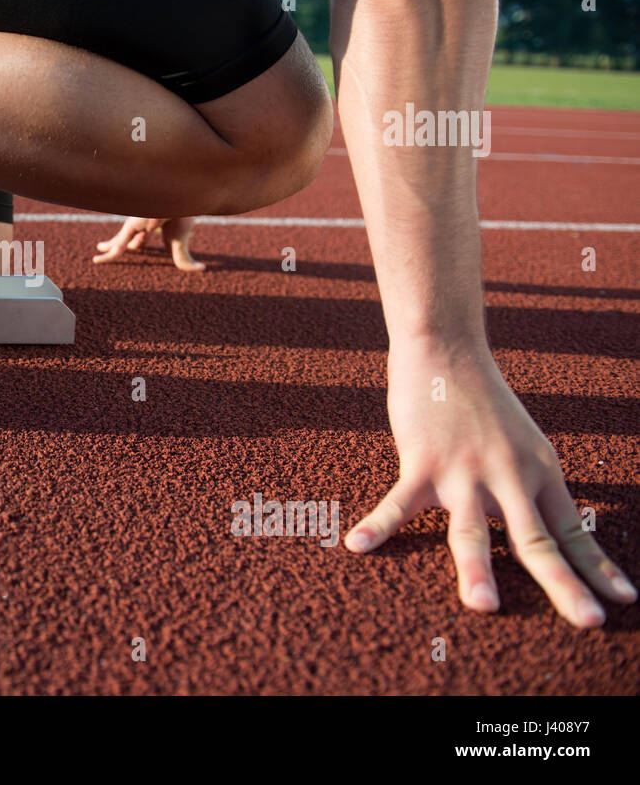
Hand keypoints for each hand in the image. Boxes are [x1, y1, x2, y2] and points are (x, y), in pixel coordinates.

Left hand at [92, 216, 203, 270]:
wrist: (177, 196)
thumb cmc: (182, 215)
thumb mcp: (183, 241)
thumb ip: (185, 258)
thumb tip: (202, 268)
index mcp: (156, 223)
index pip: (144, 235)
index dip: (139, 243)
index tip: (137, 248)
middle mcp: (143, 221)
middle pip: (129, 236)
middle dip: (120, 242)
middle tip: (109, 246)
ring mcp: (135, 223)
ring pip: (119, 241)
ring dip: (110, 247)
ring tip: (99, 248)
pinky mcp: (130, 226)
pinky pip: (118, 246)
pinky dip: (108, 255)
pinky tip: (97, 261)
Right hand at [346, 341, 636, 627]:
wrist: (447, 349)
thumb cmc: (481, 398)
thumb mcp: (522, 441)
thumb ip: (528, 484)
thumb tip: (543, 522)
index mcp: (538, 473)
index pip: (573, 532)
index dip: (599, 569)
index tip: (624, 602)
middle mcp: (508, 477)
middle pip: (537, 542)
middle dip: (562, 586)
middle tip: (587, 622)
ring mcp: (463, 472)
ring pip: (472, 531)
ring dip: (478, 570)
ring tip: (483, 606)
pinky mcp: (421, 463)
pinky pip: (397, 503)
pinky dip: (377, 527)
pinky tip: (357, 545)